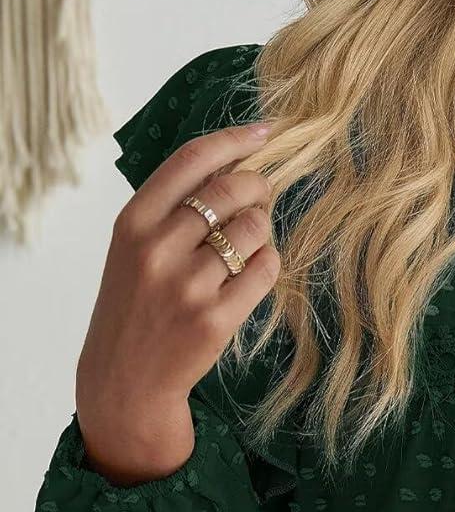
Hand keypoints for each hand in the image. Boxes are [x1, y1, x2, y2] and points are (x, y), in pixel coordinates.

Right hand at [74, 121, 279, 485]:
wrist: (127, 379)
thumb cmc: (137, 305)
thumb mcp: (135, 248)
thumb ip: (172, 207)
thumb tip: (235, 163)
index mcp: (133, 222)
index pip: (192, 160)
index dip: (235, 139)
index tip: (264, 133)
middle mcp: (158, 249)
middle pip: (232, 190)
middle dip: (258, 187)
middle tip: (261, 198)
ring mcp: (187, 285)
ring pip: (255, 229)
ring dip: (263, 230)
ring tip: (250, 243)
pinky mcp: (215, 319)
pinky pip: (265, 270)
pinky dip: (270, 262)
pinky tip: (256, 269)